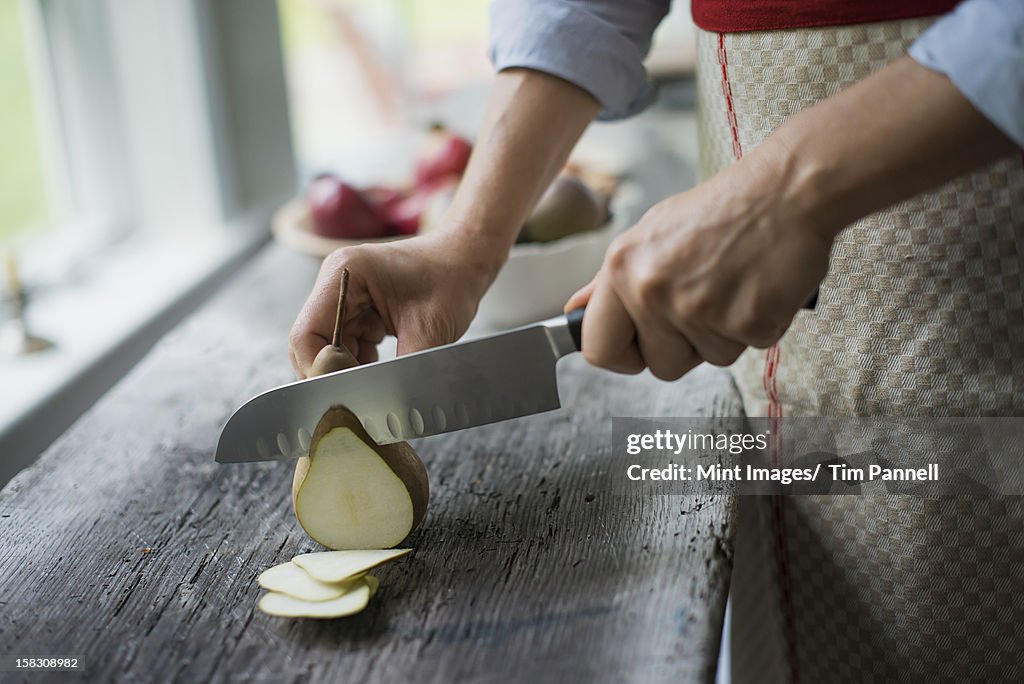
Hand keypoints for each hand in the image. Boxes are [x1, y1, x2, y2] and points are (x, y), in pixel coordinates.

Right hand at [289, 232, 494, 378]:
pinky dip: (359, 362)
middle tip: (360, 395)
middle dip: (333, 373)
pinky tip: (381, 367)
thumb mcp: (431, 328)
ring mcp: (344, 296)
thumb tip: (387, 404)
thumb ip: (403, 369)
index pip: (307, 334)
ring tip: (377, 380)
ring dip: (348, 369)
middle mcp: (337, 282)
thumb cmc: (452, 279)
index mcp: (346, 274)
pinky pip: (345, 345)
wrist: (465, 260)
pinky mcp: (357, 308)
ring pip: (328, 348)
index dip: (320, 370)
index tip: (344, 393)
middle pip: (312, 344)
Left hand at [565, 157, 833, 379]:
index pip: (597, 348)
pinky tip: (759, 286)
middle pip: (660, 366)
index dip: (621, 356)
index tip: (641, 347)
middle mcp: (653, 290)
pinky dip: (759, 324)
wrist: (788, 190)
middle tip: (705, 299)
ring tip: (734, 283)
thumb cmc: (722, 211)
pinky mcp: (747, 323)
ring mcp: (700, 310)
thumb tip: (575, 312)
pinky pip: (748, 348)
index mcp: (622, 268)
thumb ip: (612, 282)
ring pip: (708, 359)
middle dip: (684, 345)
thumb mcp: (652, 234)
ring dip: (725, 333)